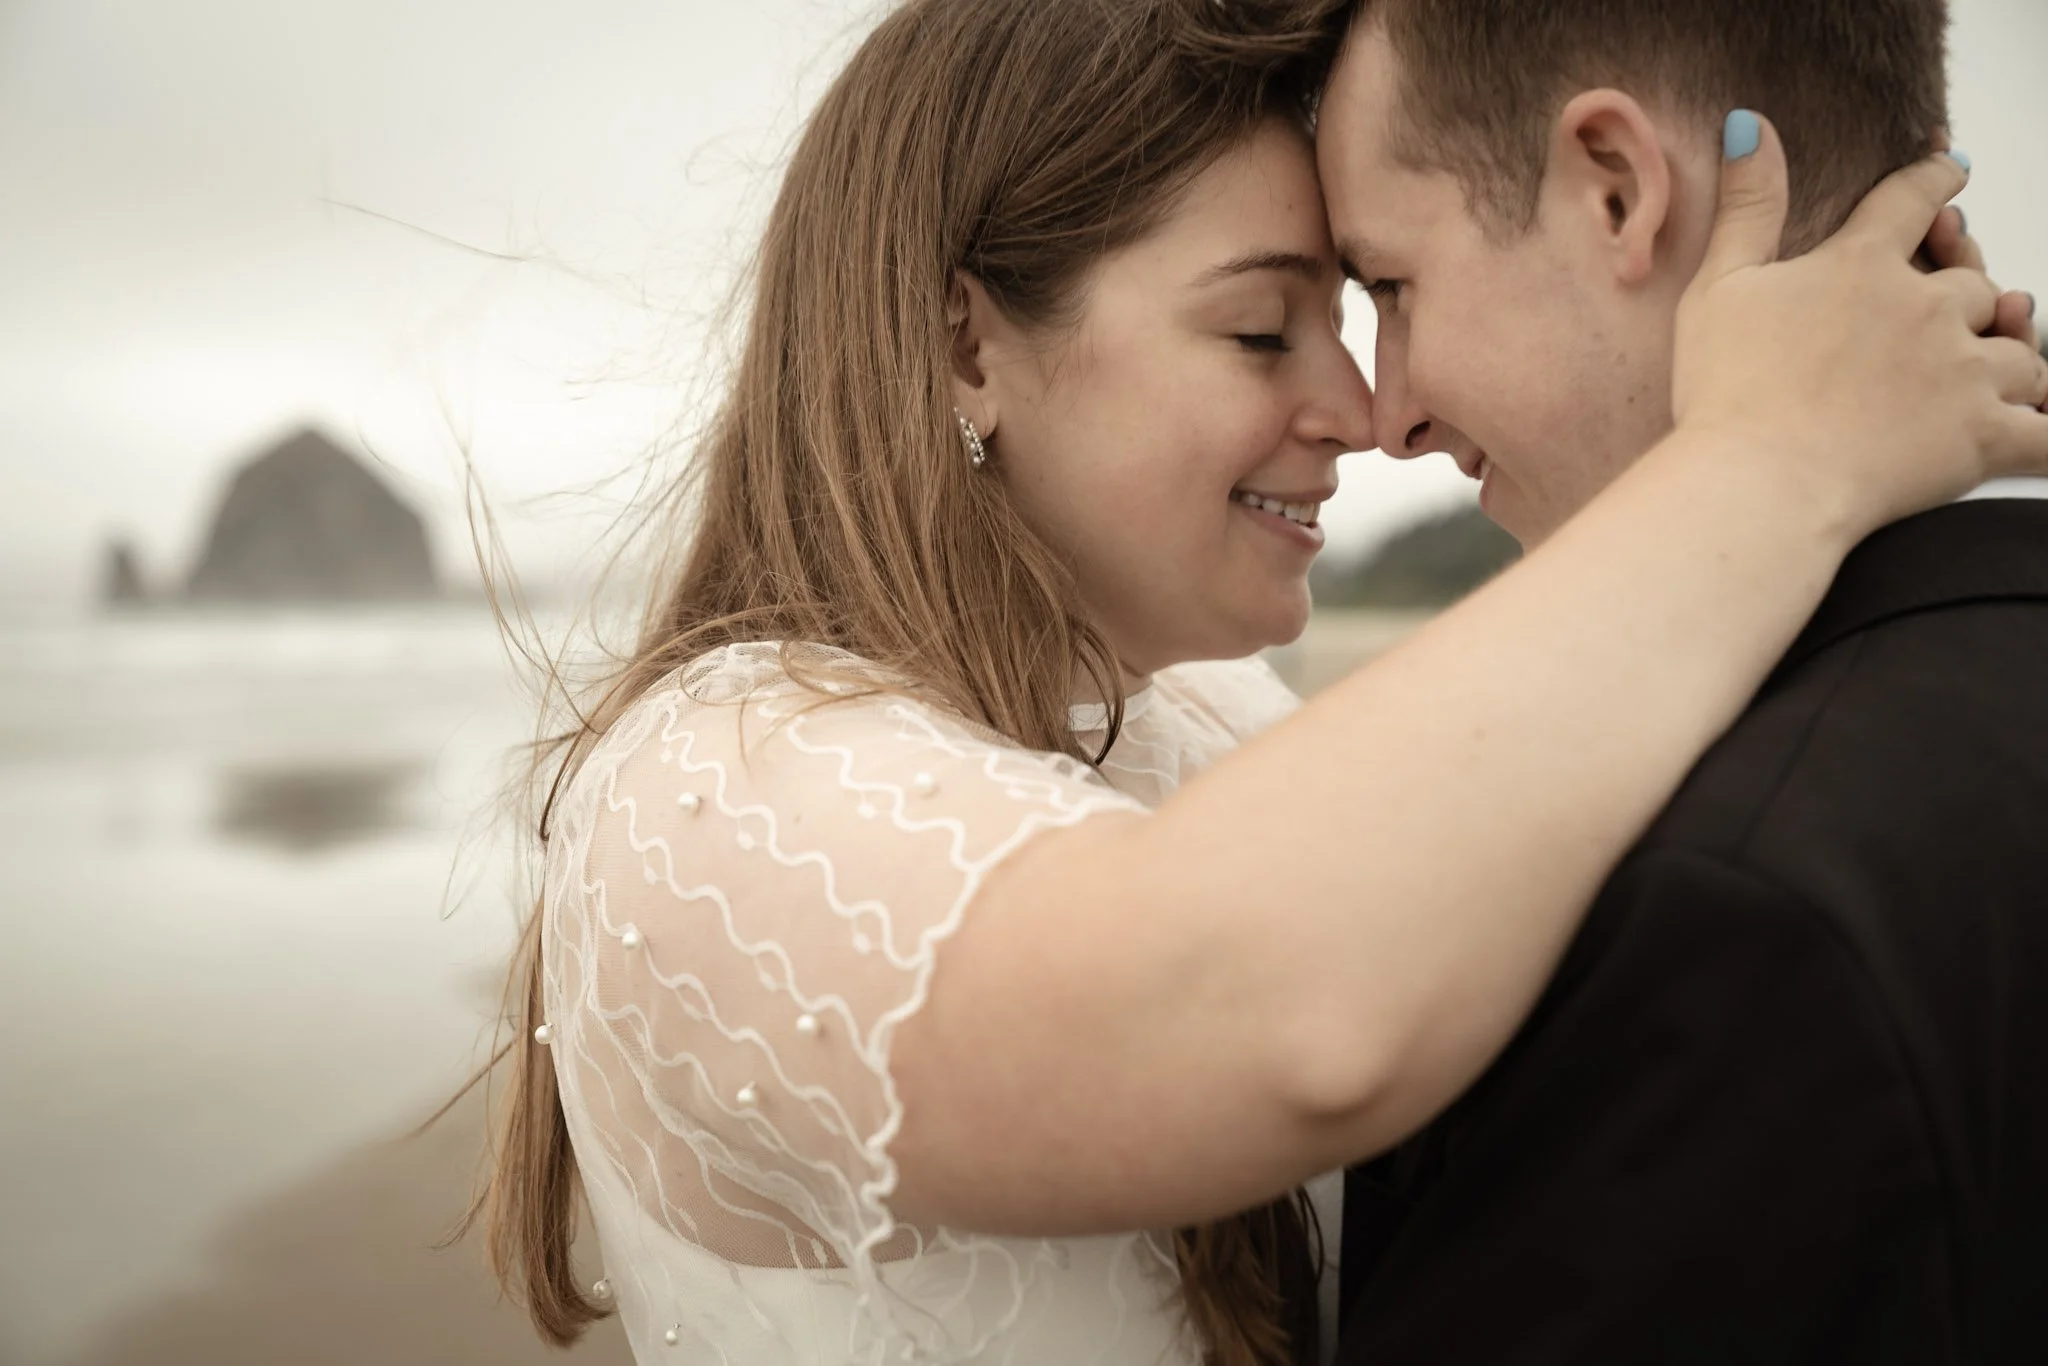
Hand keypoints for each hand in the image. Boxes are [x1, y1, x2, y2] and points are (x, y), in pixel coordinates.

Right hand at [1671, 112, 2047, 535]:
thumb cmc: (1725, 394)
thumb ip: (1747, 205)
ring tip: (1999, 378)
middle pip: (1977, 286)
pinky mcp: (1981, 437)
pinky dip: (2046, 433)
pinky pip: (2044, 433)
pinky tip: (2039, 432)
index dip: (1936, 181)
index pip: (1913, 200)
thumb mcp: (1717, 287)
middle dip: (1972, 297)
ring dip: (2010, 365)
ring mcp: (1962, 372)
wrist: (1755, 487)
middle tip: (1968, 303)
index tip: (1953, 173)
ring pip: (2018, 356)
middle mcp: (1926, 308)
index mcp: (1860, 266)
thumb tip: (1750, 123)